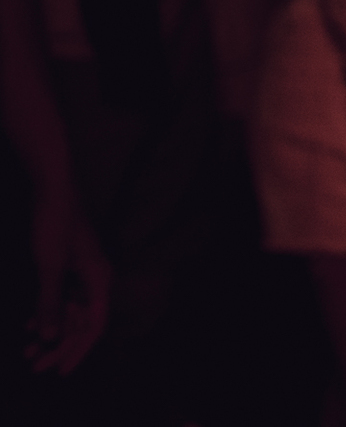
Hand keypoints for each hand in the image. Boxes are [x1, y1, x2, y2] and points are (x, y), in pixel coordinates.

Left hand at [23, 188, 110, 373]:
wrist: (53, 190)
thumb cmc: (56, 226)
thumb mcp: (50, 268)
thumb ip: (51, 305)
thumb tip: (52, 340)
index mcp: (99, 280)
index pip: (94, 325)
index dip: (79, 351)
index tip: (61, 372)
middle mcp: (95, 280)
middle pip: (81, 322)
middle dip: (59, 346)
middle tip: (36, 367)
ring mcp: (81, 273)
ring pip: (69, 312)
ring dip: (50, 332)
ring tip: (28, 353)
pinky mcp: (68, 267)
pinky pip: (60, 299)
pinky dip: (46, 314)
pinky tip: (29, 327)